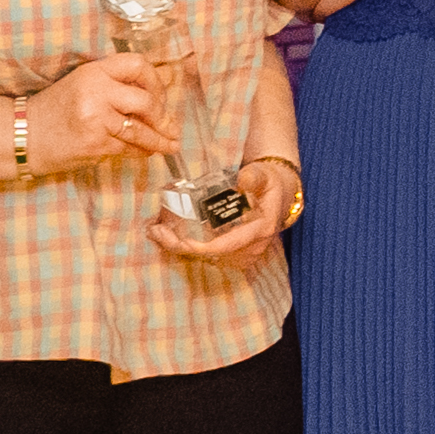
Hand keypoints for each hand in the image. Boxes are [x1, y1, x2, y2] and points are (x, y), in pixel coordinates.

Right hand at [28, 51, 173, 164]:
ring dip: (160, 140)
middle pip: (147, 101)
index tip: (161, 95)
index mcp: (94, 71)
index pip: (137, 65)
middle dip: (162, 116)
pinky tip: (149, 152)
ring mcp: (96, 118)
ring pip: (142, 130)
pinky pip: (129, 147)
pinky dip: (142, 151)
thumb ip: (115, 86)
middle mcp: (96, 91)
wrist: (24, 135)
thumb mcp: (83, 85)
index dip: (155, 81)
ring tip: (171, 145)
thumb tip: (159, 101)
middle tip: (168, 125)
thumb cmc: (56, 110)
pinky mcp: (96, 143)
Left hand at [150, 150, 297, 268]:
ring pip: (207, 258)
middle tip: (154, 231)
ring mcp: (244, 253)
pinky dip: (189, 248)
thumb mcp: (264, 175)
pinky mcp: (236, 254)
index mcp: (259, 231)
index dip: (200, 247)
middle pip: (211, 255)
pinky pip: (209, 255)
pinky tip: (171, 236)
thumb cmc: (269, 183)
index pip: (226, 246)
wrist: (280, 194)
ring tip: (157, 232)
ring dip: (181, 248)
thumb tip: (242, 180)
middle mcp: (252, 247)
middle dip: (180, 246)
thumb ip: (254, 176)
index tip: (177, 240)